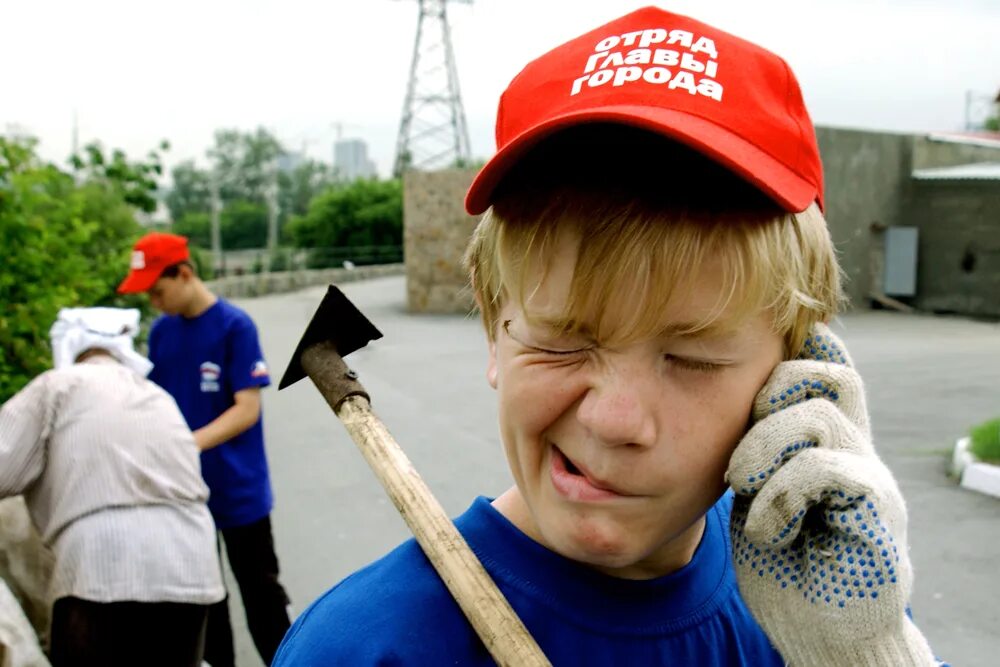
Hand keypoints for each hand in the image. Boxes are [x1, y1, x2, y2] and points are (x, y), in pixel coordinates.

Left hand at [727, 324, 936, 665]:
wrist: (818, 631)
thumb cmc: (784, 563)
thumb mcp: (758, 493)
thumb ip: (758, 448)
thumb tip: (736, 397)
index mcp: (828, 443)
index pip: (828, 370)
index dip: (805, 346)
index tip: (765, 347)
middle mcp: (856, 452)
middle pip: (833, 375)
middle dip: (773, 390)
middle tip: (742, 446)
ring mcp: (871, 480)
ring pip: (819, 416)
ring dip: (763, 447)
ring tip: (743, 487)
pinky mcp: (875, 515)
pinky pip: (825, 468)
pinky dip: (780, 493)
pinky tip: (770, 528)